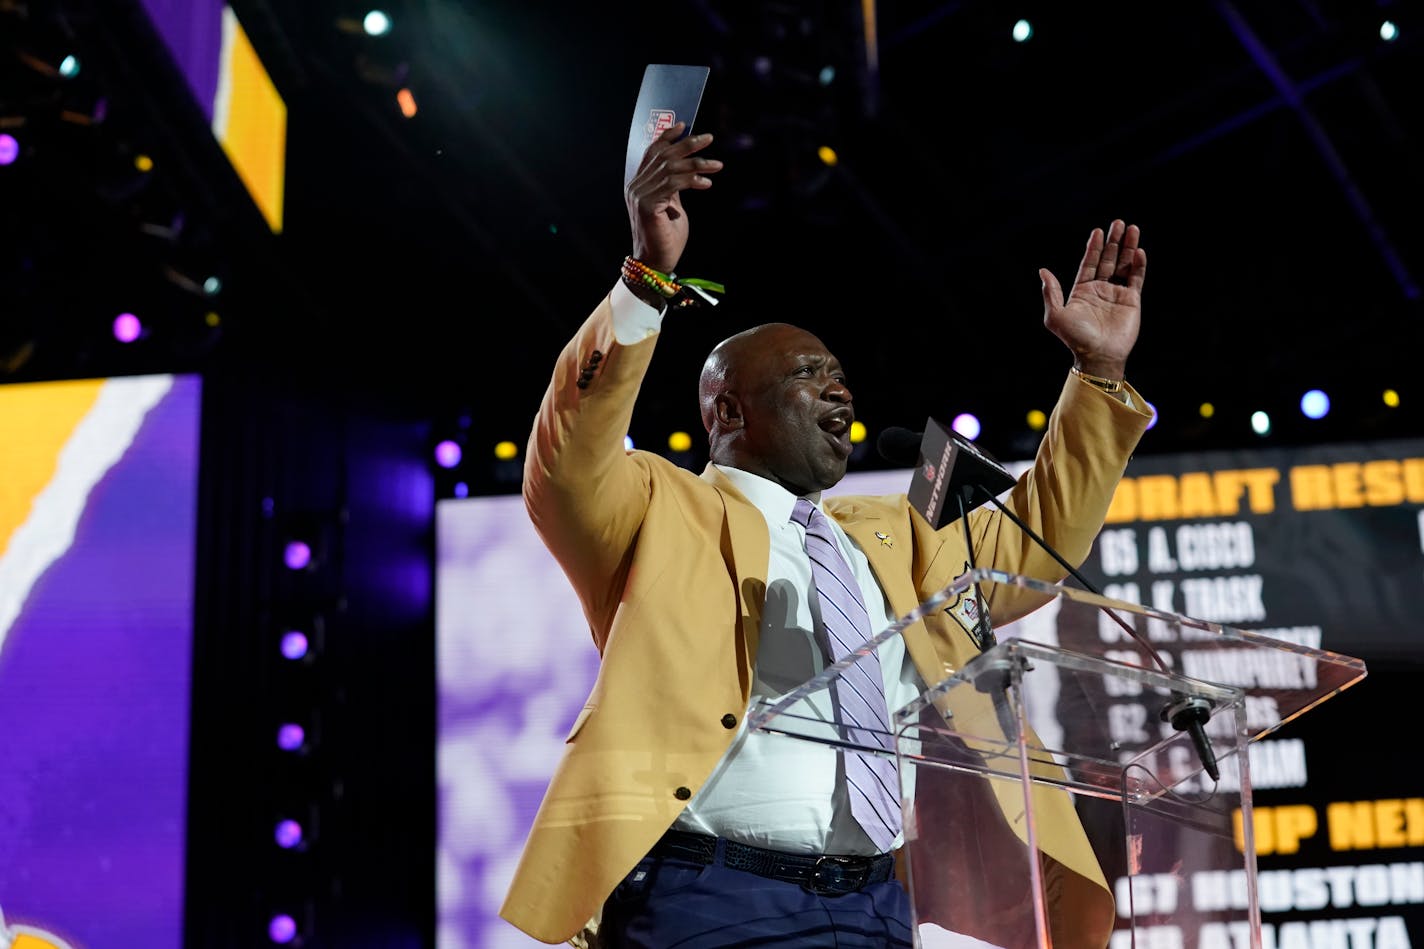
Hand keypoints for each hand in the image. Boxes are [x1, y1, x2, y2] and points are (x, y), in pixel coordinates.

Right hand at [625, 122, 722, 274]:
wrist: (657, 262)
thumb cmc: (666, 236)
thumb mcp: (672, 204)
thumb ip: (674, 185)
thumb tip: (687, 168)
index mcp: (638, 184)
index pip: (651, 152)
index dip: (667, 137)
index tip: (685, 125)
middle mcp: (635, 186)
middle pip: (663, 155)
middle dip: (688, 144)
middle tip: (709, 138)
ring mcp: (639, 195)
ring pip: (671, 168)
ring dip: (697, 164)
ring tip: (717, 165)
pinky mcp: (647, 205)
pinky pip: (673, 184)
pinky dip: (692, 181)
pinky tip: (706, 183)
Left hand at [1039, 220, 1145, 379]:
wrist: (1098, 355)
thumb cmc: (1075, 338)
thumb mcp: (1056, 316)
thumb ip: (1051, 292)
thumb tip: (1043, 271)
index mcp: (1081, 291)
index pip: (1089, 263)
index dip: (1094, 247)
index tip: (1098, 231)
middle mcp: (1099, 290)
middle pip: (1108, 260)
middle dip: (1114, 241)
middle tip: (1119, 223)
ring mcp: (1116, 294)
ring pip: (1124, 265)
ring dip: (1128, 247)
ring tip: (1132, 229)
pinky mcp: (1132, 301)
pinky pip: (1136, 279)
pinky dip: (1138, 265)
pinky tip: (1139, 251)